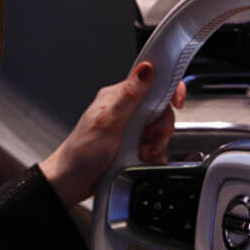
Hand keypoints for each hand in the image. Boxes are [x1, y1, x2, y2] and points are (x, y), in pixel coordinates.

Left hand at [39, 62, 186, 205]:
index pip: (152, 82)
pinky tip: (143, 160)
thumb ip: (130, 95)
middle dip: (161, 127)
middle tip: (149, 138)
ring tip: (142, 152)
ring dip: (157, 145)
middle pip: (162, 110)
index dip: (170, 89)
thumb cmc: (81, 151)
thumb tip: (146, 69)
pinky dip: (155, 156)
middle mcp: (127, 111)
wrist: (72, 181)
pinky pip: (157, 148)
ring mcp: (131, 129)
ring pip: (161, 131)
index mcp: (119, 97)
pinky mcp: (134, 146)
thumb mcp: (108, 121)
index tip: (176, 103)